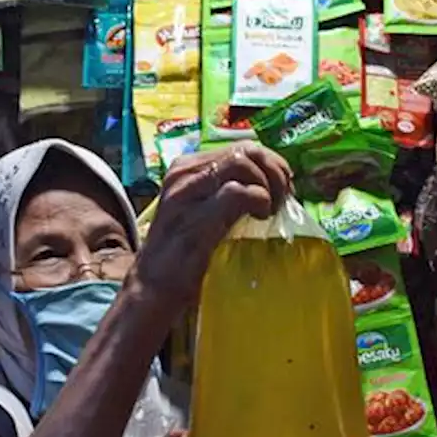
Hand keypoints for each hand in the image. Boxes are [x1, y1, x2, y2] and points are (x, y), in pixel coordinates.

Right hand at [129, 142, 292, 312]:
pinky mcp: (193, 216)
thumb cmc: (184, 256)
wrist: (153, 289)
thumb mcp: (205, 212)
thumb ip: (227, 191)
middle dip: (273, 171)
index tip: (283, 188)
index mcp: (186, 168)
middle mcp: (183, 173)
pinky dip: (259, 201)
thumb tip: (273, 182)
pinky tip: (261, 217)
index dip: (270, 163)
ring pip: (241, 163)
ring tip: (270, 209)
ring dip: (267, 185)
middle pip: (244, 150)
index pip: (240, 147)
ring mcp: (185, 193)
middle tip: (283, 198)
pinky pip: (238, 192)